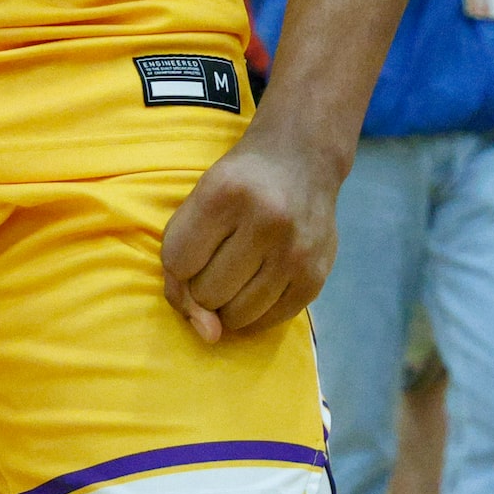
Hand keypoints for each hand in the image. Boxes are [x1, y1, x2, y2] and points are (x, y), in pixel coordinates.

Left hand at [160, 127, 340, 342]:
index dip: (177, 265)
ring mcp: (295, 252)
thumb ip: (180, 260)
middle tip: (217, 259)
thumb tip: (206, 334)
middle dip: (202, 285)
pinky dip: (254, 312)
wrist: (301, 158)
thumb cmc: (238, 182)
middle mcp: (265, 221)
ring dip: (227, 304)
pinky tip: (257, 283)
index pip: (177, 262)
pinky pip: (269, 322)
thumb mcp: (198, 200)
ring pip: (236, 316)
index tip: (191, 250)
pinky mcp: (316, 278)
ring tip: (236, 273)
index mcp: (224, 193)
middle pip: (207, 293)